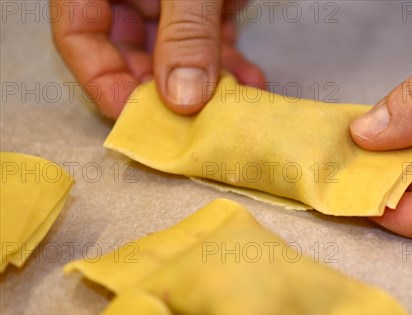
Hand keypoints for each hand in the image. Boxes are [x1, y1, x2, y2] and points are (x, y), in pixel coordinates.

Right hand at [51, 0, 264, 118]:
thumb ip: (185, 31)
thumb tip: (183, 98)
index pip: (78, 35)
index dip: (102, 81)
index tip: (136, 117)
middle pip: (130, 53)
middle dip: (163, 91)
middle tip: (190, 123)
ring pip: (176, 54)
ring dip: (205, 85)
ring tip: (232, 109)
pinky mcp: (206, 2)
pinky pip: (210, 40)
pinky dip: (230, 63)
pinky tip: (250, 83)